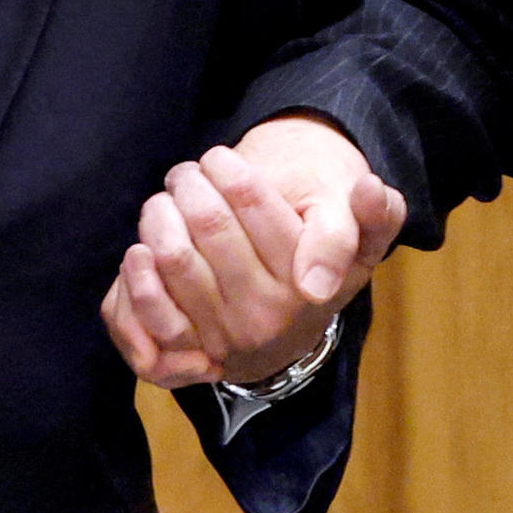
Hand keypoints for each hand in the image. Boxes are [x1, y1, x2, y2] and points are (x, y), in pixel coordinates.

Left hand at [100, 119, 404, 391]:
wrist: (289, 320)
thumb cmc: (318, 259)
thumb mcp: (360, 235)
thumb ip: (376, 214)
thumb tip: (371, 190)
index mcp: (311, 282)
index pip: (250, 200)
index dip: (227, 169)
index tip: (220, 158)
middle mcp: (269, 316)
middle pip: (208, 222)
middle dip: (189, 183)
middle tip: (188, 174)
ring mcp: (226, 337)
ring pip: (173, 256)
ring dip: (159, 213)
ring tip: (167, 199)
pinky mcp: (188, 354)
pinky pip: (147, 309)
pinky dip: (136, 270)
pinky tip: (144, 245)